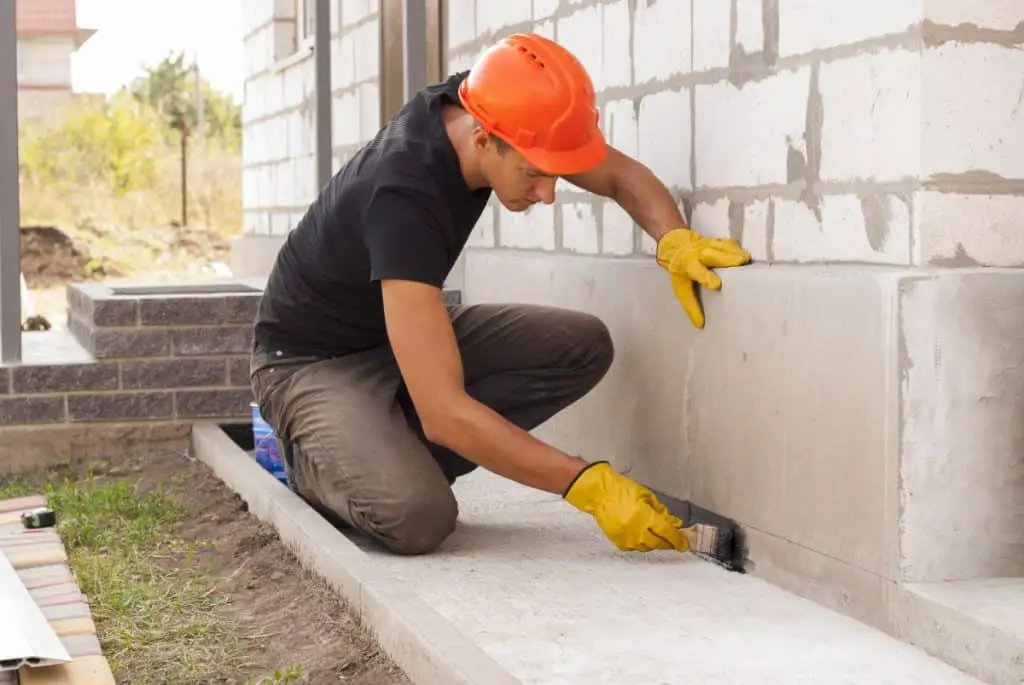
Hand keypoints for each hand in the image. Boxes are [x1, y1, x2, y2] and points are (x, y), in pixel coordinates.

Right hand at [563, 461, 688, 551]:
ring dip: (655, 542)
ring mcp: (626, 538)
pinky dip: (641, 543)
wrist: (599, 493)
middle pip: (659, 543)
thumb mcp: (646, 496)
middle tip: (673, 538)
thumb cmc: (623, 490)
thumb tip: (674, 523)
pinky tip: (642, 535)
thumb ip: (661, 511)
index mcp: (645, 517)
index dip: (678, 539)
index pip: (667, 533)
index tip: (685, 543)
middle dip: (668, 542)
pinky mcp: (618, 541)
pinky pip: (635, 547)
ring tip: (656, 534)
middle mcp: (636, 531)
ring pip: (647, 547)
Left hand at [656, 227, 750, 328]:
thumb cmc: (680, 271)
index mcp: (688, 266)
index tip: (716, 285)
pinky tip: (745, 255)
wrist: (676, 246)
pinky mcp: (717, 240)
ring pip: (723, 246)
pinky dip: (737, 248)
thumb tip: (700, 325)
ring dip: (736, 252)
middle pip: (714, 254)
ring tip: (748, 260)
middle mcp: (699, 254)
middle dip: (728, 258)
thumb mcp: (681, 289)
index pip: (698, 272)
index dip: (706, 277)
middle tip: (742, 263)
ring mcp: (708, 245)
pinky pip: (729, 243)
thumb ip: (691, 306)